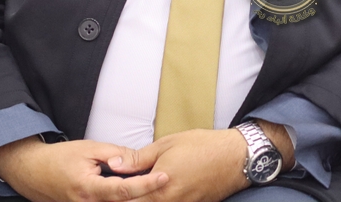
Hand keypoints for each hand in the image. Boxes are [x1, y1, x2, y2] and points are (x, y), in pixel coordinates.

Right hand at [0, 136, 167, 201]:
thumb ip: (115, 155)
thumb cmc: (60, 158)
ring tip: (152, 182)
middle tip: (164, 179)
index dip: (146, 184)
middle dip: (145, 195)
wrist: (33, 171)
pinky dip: (123, 198)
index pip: (124, 191)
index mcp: (88, 189)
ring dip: (135, 197)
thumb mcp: (89, 149)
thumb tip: (138, 160)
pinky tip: (137, 189)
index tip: (165, 176)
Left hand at [105, 129, 248, 201]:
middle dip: (129, 198)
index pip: (126, 199)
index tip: (105, 191)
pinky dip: (160, 200)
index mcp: (158, 188)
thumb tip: (114, 164)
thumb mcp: (167, 145)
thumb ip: (138, 159)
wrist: (236, 157)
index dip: (113, 196)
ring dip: (145, 199)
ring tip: (140, 190)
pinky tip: (160, 191)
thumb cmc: (203, 146)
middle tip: (121, 191)